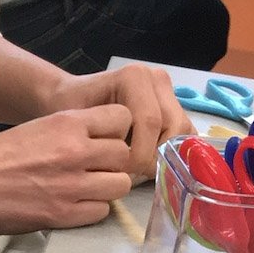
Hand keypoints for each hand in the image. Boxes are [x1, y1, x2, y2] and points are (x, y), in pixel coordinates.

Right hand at [0, 105, 134, 232]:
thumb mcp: (36, 129)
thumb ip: (69, 135)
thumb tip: (96, 148)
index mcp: (67, 123)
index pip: (122, 119)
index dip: (116, 133)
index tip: (102, 142)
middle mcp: (75, 150)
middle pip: (124, 155)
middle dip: (112, 164)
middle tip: (93, 172)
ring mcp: (71, 184)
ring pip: (120, 185)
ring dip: (106, 190)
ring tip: (84, 192)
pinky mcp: (62, 213)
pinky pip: (100, 212)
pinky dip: (90, 211)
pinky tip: (71, 207)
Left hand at [45, 63, 190, 181]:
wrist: (70, 95)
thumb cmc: (69, 109)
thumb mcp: (77, 123)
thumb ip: (103, 139)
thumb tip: (125, 171)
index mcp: (134, 77)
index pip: (150, 122)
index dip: (140, 153)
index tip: (121, 171)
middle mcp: (155, 79)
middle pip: (171, 126)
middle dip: (154, 156)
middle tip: (132, 175)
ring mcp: (167, 91)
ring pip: (182, 130)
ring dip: (164, 154)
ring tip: (138, 169)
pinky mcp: (173, 104)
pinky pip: (184, 132)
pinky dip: (171, 151)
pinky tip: (149, 162)